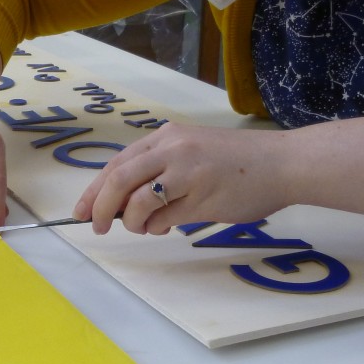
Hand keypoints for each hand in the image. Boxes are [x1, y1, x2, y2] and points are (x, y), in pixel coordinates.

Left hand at [73, 123, 292, 234]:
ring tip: (146, 226)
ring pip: (137, 203)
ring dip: (133, 222)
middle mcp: (174, 149)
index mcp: (168, 136)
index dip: (94, 190)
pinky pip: (164, 219)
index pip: (117, 162)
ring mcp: (188, 173)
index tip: (81, 211)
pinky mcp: (203, 198)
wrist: (283, 164)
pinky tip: (170, 224)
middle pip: (118, 180)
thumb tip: (119, 203)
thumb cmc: (238, 162)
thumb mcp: (192, 151)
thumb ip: (159, 169)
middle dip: (100, 208)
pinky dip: (158, 227)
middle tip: (96, 227)